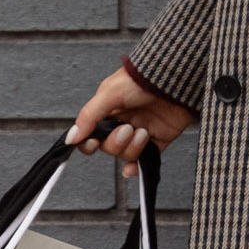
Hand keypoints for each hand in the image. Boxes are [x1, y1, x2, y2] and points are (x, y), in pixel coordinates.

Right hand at [69, 66, 196, 177]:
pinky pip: (144, 161)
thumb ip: (89, 116)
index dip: (90, 143)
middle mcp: (122, 122)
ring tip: (143, 132)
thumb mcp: (110, 93)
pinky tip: (134, 169)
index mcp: (107, 110)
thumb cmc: (142, 79)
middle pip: (109, 147)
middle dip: (117, 142)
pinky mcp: (158, 140)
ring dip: (133, 147)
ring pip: (126, 154)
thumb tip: (72, 138)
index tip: (94, 142)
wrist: (176, 79)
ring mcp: (140, 132)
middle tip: (127, 129)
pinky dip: (137, 168)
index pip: (91, 134)